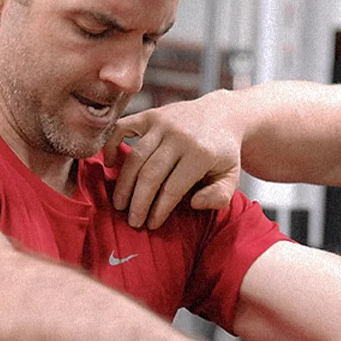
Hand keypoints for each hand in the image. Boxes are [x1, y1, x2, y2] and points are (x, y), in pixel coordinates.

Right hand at [104, 95, 242, 227]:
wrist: (221, 115)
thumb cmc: (223, 153)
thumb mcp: (232, 177)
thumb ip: (220, 195)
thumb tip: (194, 203)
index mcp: (201, 154)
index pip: (173, 188)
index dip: (160, 209)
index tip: (152, 225)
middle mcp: (179, 136)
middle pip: (150, 175)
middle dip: (138, 202)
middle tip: (132, 221)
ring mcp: (162, 123)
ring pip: (135, 157)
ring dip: (124, 183)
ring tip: (120, 204)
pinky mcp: (150, 115)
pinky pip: (122, 128)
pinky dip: (111, 145)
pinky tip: (108, 165)